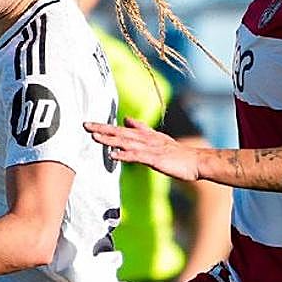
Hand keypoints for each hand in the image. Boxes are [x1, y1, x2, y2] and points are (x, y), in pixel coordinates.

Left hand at [84, 118, 200, 181]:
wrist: (195, 161)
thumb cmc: (177, 154)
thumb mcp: (158, 138)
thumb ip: (142, 129)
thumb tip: (127, 120)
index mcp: (146, 135)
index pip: (123, 129)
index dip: (106, 126)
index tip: (91, 124)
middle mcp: (146, 139)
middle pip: (121, 132)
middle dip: (103, 129)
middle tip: (86, 125)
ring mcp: (150, 148)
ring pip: (126, 142)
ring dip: (110, 139)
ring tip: (94, 137)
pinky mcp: (155, 159)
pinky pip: (136, 156)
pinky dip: (124, 155)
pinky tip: (113, 155)